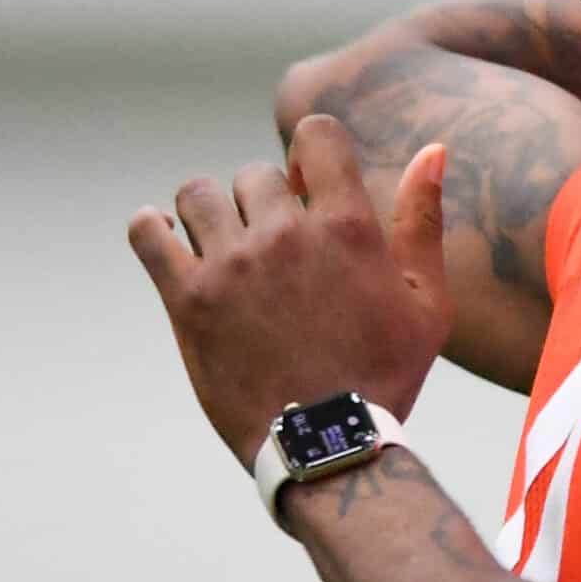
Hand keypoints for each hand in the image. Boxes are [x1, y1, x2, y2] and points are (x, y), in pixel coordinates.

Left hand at [128, 116, 450, 468]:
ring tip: (225, 248)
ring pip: (199, 194)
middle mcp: (284, 234)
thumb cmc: (386, 376)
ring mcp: (230, 265)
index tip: (310, 185)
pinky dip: (151, 228)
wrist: (327, 447)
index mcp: (346, 226)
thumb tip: (433, 149)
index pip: (315, 134)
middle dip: (267, 201)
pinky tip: (166, 239)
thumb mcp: (427, 301)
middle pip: (256, 174)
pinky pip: (147, 232)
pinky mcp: (187, 300)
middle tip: (276, 249)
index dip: (311, 151)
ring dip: (212, 213)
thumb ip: (423, 219)